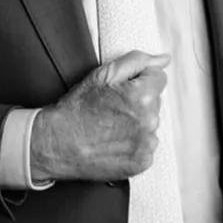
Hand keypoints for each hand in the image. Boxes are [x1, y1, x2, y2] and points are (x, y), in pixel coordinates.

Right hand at [30, 49, 170, 182]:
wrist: (58, 143)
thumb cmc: (77, 108)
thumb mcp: (103, 75)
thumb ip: (137, 61)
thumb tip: (164, 59)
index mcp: (142, 96)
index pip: (158, 77)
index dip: (139, 79)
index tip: (122, 88)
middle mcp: (149, 122)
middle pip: (155, 100)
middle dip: (139, 100)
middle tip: (112, 106)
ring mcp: (146, 145)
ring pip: (151, 123)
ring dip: (138, 121)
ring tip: (112, 124)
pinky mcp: (142, 163)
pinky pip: (147, 145)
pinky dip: (135, 142)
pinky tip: (115, 139)